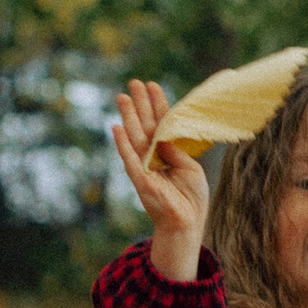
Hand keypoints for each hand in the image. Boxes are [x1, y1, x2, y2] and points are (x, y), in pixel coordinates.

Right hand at [114, 79, 208, 278]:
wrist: (187, 224)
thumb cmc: (191, 198)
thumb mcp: (190, 168)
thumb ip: (176, 150)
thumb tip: (165, 131)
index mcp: (168, 153)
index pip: (162, 123)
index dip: (157, 104)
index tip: (152, 85)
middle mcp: (154, 157)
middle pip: (145, 126)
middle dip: (139, 104)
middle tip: (133, 83)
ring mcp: (145, 167)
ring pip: (135, 137)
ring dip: (128, 117)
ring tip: (122, 97)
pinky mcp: (140, 180)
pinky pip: (130, 159)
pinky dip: (122, 144)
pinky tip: (116, 127)